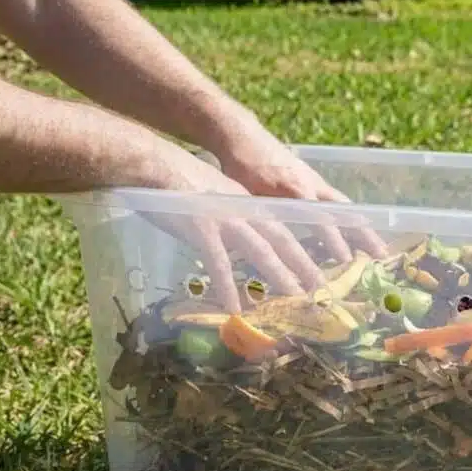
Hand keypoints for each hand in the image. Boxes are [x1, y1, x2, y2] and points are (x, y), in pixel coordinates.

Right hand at [143, 149, 328, 313]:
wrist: (149, 162)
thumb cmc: (174, 181)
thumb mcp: (212, 197)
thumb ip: (228, 219)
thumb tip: (235, 244)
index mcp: (246, 203)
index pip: (280, 228)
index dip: (300, 249)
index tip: (315, 269)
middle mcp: (242, 209)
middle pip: (281, 239)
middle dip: (303, 264)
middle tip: (321, 288)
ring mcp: (223, 217)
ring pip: (260, 250)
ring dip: (279, 275)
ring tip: (295, 297)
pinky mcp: (200, 227)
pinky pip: (218, 262)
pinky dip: (227, 286)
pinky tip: (234, 308)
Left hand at [207, 115, 388, 262]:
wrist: (243, 136)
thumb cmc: (241, 166)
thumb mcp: (245, 194)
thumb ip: (261, 217)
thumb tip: (265, 249)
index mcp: (294, 188)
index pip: (320, 217)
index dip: (332, 238)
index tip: (345, 257)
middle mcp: (311, 184)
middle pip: (344, 212)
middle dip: (363, 233)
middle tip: (382, 254)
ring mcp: (315, 181)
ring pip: (344, 207)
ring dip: (362, 227)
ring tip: (378, 250)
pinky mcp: (314, 181)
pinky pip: (337, 202)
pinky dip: (349, 219)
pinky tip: (357, 235)